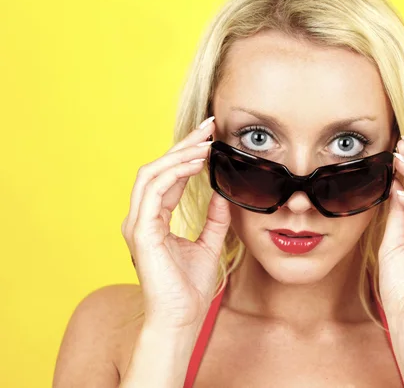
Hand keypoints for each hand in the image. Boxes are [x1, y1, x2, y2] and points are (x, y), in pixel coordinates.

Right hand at [121, 116, 229, 329]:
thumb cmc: (190, 287)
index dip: (188, 155)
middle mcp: (141, 217)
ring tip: (205, 143)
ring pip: (152, 174)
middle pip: (157, 168)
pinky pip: (153, 190)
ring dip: (179, 154)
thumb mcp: (209, 244)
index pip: (168, 177)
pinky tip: (196, 163)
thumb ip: (214, 219)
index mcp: (154, 219)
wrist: (181, 318)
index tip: (211, 139)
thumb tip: (222, 195)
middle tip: (209, 127)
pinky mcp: (141, 231)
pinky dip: (174, 173)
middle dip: (183, 145)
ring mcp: (138, 223)